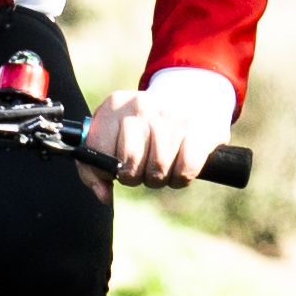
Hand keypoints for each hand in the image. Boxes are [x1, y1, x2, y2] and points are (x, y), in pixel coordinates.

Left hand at [88, 66, 235, 185]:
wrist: (191, 100)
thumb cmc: (142, 129)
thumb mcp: (113, 137)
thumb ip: (96, 169)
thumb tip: (104, 196)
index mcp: (115, 105)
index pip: (100, 148)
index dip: (106, 169)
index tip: (116, 169)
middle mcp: (142, 105)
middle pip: (131, 161)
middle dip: (134, 176)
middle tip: (141, 170)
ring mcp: (173, 115)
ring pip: (159, 168)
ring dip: (159, 178)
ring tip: (160, 167)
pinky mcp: (199, 129)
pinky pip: (185, 169)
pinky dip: (181, 177)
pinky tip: (179, 166)